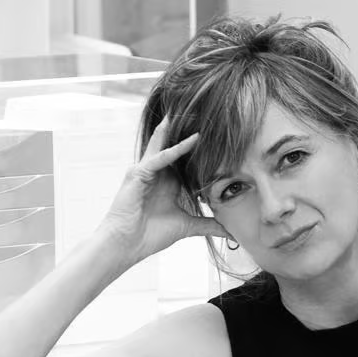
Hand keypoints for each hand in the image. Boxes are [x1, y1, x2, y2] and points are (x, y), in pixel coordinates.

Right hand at [97, 118, 229, 264]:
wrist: (127, 245)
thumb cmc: (151, 235)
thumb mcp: (187, 227)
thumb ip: (208, 225)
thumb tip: (230, 231)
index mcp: (167, 182)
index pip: (184, 158)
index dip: (199, 146)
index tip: (218, 133)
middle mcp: (156, 172)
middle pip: (173, 145)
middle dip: (186, 129)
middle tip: (204, 110)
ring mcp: (146, 171)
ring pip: (164, 144)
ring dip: (178, 129)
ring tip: (194, 111)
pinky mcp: (138, 174)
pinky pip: (159, 158)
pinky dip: (175, 149)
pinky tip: (192, 140)